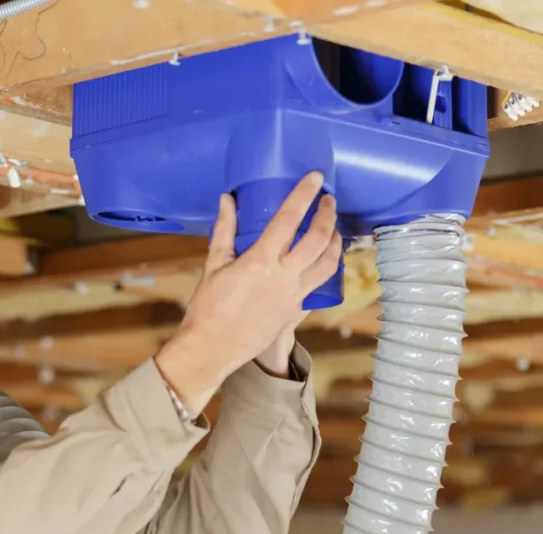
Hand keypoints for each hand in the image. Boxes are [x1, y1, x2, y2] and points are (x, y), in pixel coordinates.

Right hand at [154, 172, 339, 412]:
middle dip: (327, 216)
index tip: (315, 177)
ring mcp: (293, 297)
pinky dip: (324, 270)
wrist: (213, 348)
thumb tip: (228, 200)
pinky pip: (318, 286)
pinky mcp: (296, 312)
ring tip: (333, 230)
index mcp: (260, 262)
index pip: (288, 220)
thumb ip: (224, 231)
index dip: (304, 195)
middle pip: (318, 240)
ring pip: (328, 265)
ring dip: (335, 243)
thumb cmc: (207, 308)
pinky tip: (321, 262)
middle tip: (328, 201)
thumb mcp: (214, 266)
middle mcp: (283, 278)